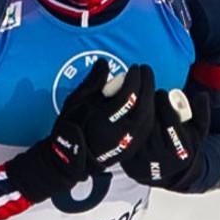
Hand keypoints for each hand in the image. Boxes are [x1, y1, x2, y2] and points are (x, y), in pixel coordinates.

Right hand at [5, 63, 152, 201]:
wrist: (69, 157)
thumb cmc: (71, 126)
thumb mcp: (76, 101)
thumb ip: (92, 82)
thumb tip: (104, 63)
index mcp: (103, 121)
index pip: (127, 96)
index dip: (134, 79)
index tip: (134, 68)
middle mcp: (119, 134)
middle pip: (143, 107)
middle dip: (147, 85)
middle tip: (145, 70)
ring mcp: (128, 144)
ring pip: (148, 118)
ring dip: (150, 98)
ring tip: (147, 83)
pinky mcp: (132, 149)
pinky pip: (147, 128)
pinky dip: (149, 112)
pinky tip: (147, 101)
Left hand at [122, 87, 208, 187]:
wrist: (167, 172)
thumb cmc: (182, 145)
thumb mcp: (197, 132)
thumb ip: (202, 113)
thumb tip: (202, 95)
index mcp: (183, 152)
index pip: (171, 121)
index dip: (165, 103)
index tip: (162, 93)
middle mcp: (164, 161)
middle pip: (152, 126)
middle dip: (149, 106)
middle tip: (148, 95)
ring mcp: (145, 165)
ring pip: (138, 132)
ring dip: (136, 115)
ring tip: (140, 107)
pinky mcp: (129, 166)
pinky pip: (126, 140)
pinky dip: (127, 128)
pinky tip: (131, 119)